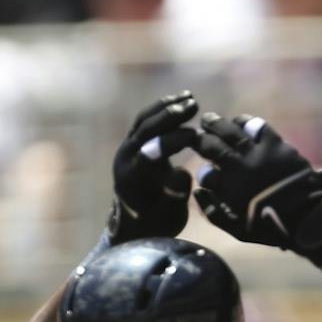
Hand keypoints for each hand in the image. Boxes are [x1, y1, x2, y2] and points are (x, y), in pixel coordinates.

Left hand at [106, 92, 202, 242]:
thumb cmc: (155, 223)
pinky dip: (161, 109)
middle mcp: (125, 159)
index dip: (171, 142)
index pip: (149, 153)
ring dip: (166, 107)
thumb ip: (174, 196)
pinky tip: (179, 101)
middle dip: (169, 116)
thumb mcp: (168, 217)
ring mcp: (127, 148)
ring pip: (143, 121)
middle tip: (193, 105)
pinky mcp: (132, 143)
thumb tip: (184, 172)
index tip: (195, 135)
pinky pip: (144, 121)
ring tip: (189, 97)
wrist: (133, 222)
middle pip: (145, 130)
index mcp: (133, 179)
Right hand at [193, 113, 321, 260]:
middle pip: (211, 145)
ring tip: (210, 120)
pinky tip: (240, 122)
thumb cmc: (270, 227)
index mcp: (228, 187)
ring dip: (216, 123)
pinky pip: (257, 126)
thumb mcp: (237, 229)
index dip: (202, 171)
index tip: (205, 170)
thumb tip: (198, 191)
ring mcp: (257, 153)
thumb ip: (213, 212)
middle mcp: (238, 166)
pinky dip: (245, 122)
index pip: (205, 173)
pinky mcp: (275, 145)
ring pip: (230, 130)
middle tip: (195, 135)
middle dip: (199, 139)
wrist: (306, 217)